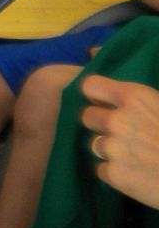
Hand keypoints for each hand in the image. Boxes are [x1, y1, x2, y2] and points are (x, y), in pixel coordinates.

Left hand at [81, 75, 158, 209]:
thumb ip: (139, 94)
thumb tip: (95, 52)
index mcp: (134, 97)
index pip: (91, 86)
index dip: (97, 96)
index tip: (107, 104)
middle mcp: (117, 119)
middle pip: (88, 117)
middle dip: (103, 125)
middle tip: (126, 135)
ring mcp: (113, 147)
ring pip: (95, 145)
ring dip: (111, 151)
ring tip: (136, 157)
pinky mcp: (114, 174)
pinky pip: (103, 170)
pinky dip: (116, 174)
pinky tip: (138, 175)